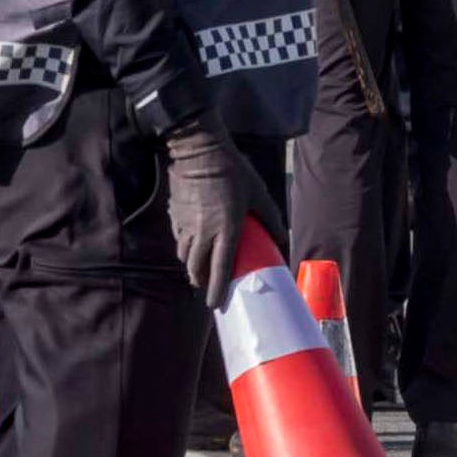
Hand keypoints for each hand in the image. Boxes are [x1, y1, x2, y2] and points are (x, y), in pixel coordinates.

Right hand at [160, 122, 281, 306]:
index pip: (220, 269)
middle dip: (201, 282)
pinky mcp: (175, 215)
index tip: (215, 304)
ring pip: (184, 256)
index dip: (217, 289)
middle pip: (197, 268)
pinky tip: (190, 246)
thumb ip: (270, 218)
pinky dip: (184, 248)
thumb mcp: (258, 193)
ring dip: (191, 267)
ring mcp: (186, 225)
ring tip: (199, 270)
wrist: (199, 152)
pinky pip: (178, 239)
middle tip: (207, 287)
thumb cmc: (234, 172)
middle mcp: (203, 233)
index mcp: (226, 230)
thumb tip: (281, 238)